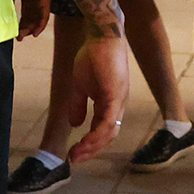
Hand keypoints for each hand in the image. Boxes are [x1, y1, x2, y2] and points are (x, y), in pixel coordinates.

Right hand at [8, 0, 51, 38]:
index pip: (24, 15)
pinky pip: (45, 15)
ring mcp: (41, 0)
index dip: (20, 25)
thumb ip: (8, 2)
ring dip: (33, 28)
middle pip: (31, 18)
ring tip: (27, 37)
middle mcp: (35, 1)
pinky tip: (36, 32)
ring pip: (38, 18)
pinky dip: (41, 24)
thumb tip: (2, 15)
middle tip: (19, 38)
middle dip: (25, 29)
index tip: (15, 34)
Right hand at [57, 31, 130, 163]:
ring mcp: (119, 101)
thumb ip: (78, 105)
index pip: (103, 131)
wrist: (101, 34)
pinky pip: (108, 121)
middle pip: (108, 136)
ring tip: (76, 154)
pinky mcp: (115, 95)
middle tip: (74, 159)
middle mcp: (118, 106)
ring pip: (109, 132)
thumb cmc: (92, 56)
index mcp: (111, 104)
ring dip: (93, 146)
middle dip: (91, 150)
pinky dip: (97, 134)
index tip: (74, 153)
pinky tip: (85, 141)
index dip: (90, 144)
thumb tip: (76, 124)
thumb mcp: (80, 85)